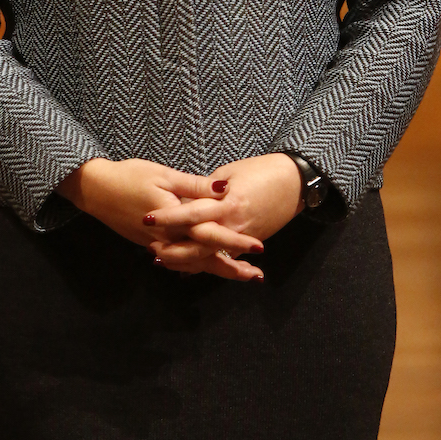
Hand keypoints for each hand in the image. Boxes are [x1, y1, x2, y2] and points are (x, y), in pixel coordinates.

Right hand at [57, 158, 263, 268]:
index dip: (235, 242)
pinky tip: (206, 267)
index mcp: (175, 220)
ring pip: (192, 264)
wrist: (96, 190)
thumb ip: (195, 186)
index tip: (258, 248)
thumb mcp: (164, 175)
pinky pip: (178, 261)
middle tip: (257, 276)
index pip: (211, 235)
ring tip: (240, 275)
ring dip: (217, 270)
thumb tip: (224, 190)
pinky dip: (195, 266)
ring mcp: (158, 245)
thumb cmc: (130, 176)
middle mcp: (168, 238)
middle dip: (232, 268)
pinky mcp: (150, 245)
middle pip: (205, 259)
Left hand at [145, 153, 302, 277]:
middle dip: (174, 250)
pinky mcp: (248, 244)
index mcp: (227, 203)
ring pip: (210, 257)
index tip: (146, 218)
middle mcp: (234, 225)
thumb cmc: (261, 170)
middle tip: (151, 252)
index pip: (192, 212)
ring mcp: (242, 238)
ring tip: (162, 261)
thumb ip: (206, 188)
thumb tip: (187, 197)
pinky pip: (224, 259)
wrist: (294, 182)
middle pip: (199, 245)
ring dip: (186, 262)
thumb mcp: (230, 172)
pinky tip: (188, 269)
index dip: (168, 216)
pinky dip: (206, 264)